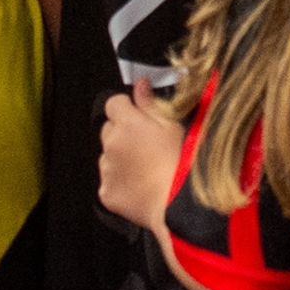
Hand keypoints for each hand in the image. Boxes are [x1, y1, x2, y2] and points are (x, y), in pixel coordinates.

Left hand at [98, 88, 184, 230]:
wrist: (178, 205)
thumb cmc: (182, 163)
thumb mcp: (173, 126)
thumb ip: (151, 103)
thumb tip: (140, 85)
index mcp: (128, 124)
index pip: (113, 103)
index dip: (126, 108)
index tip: (139, 117)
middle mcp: (112, 144)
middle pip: (108, 129)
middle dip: (122, 133)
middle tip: (145, 144)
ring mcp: (107, 170)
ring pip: (107, 155)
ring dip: (120, 157)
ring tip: (145, 168)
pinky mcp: (107, 193)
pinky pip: (108, 181)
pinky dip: (119, 181)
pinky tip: (139, 185)